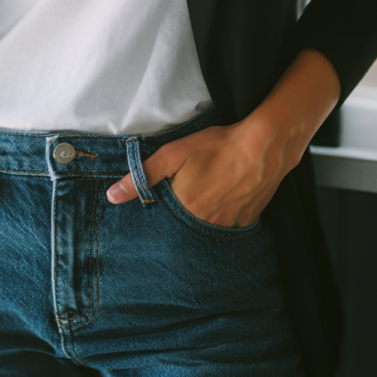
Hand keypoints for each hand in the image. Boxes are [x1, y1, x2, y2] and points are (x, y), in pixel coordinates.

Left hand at [105, 49, 340, 226]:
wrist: (263, 146)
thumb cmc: (217, 146)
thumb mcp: (173, 154)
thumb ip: (142, 175)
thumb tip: (113, 197)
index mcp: (186, 211)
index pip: (163, 225)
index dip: (159, 216)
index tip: (160, 207)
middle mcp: (207, 225)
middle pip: (185, 230)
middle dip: (180, 220)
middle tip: (186, 197)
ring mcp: (229, 225)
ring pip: (207, 230)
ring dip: (201, 219)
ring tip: (204, 197)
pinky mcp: (247, 221)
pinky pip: (228, 227)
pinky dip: (222, 217)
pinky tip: (223, 199)